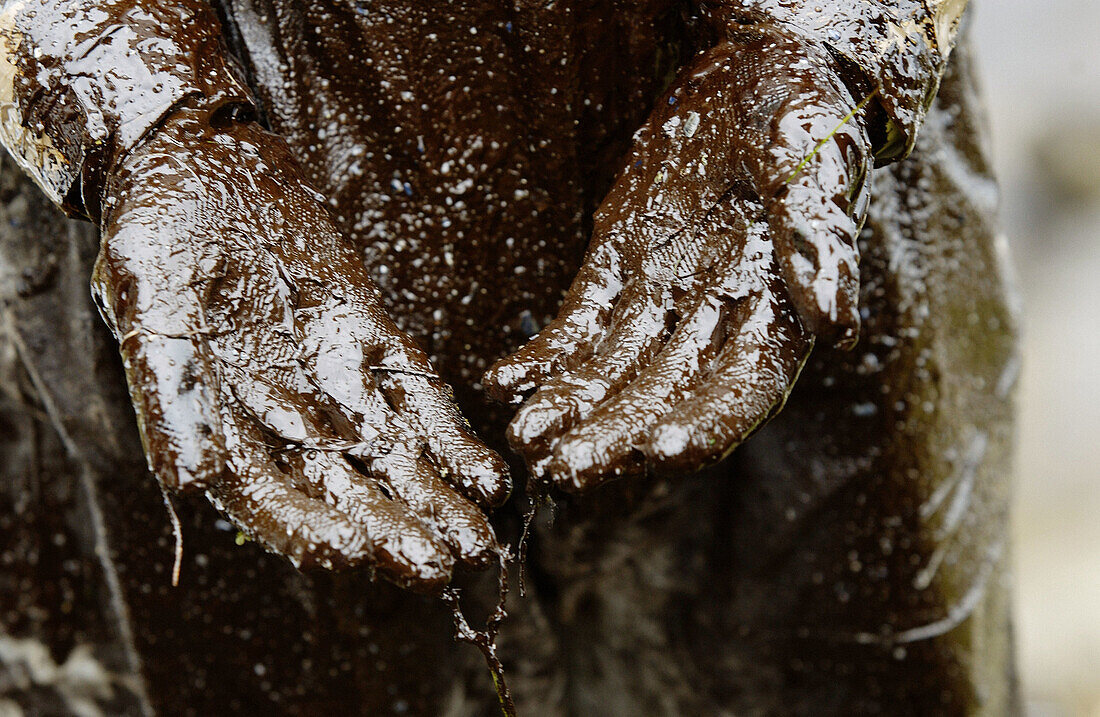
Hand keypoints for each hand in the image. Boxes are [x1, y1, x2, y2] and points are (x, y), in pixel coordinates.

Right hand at [92, 110, 508, 590]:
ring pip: (392, 456)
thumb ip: (173, 392)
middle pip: (346, 490)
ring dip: (436, 499)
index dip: (312, 529)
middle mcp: (284, 418)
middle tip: (443, 564)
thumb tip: (189, 482)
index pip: (272, 500)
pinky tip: (487, 476)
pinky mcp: (371, 341)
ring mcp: (334, 382)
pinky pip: (418, 398)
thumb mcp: (149, 300)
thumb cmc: (157, 229)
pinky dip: (452, 438)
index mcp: (222, 426)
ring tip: (480, 538)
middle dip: (393, 529)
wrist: (203, 162)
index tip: (356, 551)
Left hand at [484, 28, 871, 490]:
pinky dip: (545, 354)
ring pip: (611, 368)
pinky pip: (578, 321)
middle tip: (563, 471)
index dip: (705, 424)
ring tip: (524, 439)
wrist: (752, 68)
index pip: (740, 387)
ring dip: (569, 406)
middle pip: (662, 393)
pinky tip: (506, 381)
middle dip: (614, 435)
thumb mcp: (811, 166)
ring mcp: (663, 295)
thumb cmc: (798, 113)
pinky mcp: (620, 267)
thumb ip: (818, 243)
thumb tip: (839, 321)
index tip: (659, 456)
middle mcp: (715, 318)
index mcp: (775, 310)